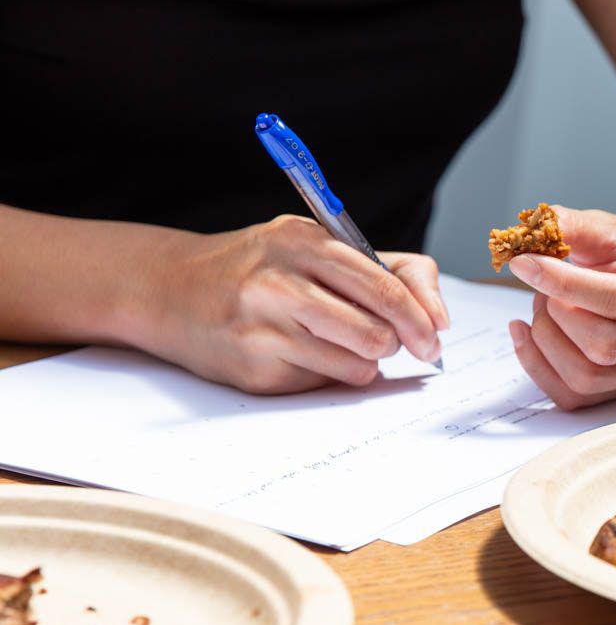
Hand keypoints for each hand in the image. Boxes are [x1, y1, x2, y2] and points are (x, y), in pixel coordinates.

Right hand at [136, 215, 448, 393]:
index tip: (436, 335)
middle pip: (377, 332)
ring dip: (364, 363)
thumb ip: (379, 269)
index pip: (385, 284)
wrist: (170, 288)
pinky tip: (298, 353)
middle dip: (395, 343)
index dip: (421, 316)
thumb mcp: (312, 246)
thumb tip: (436, 317)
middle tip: (392, 344)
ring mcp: (263, 326)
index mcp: (304, 241)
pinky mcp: (254, 367)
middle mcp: (280, 280)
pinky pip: (322, 382)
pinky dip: (325, 374)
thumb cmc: (259, 269)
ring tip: (341, 345)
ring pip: (357, 365)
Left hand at [505, 206, 615, 409]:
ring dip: (547, 341)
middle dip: (557, 314)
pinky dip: (539, 366)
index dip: (565, 284)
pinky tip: (528, 335)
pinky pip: (575, 396)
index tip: (525, 264)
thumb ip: (574, 226)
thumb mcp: (612, 227)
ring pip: (587, 376)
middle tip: (543, 287)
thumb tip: (527, 233)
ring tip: (543, 308)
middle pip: (605, 345)